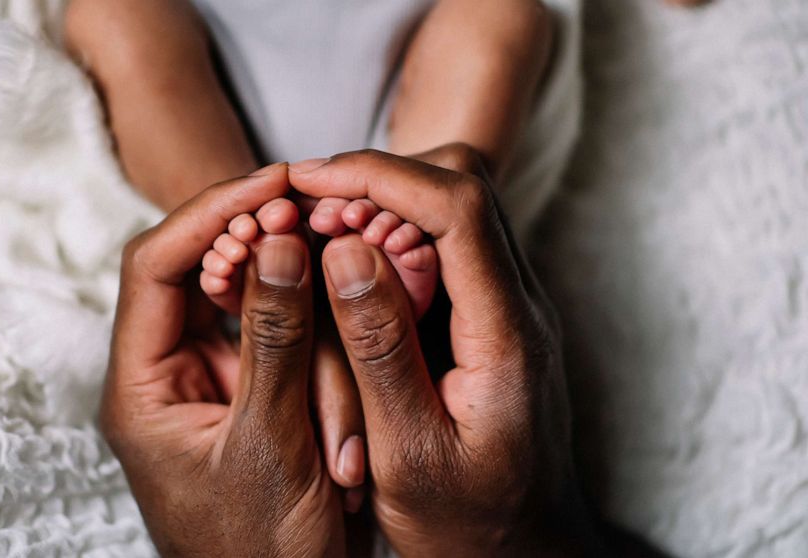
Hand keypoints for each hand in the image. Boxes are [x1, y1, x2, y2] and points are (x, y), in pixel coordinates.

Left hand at [101, 164, 344, 555]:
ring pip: (256, 304)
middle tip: (319, 212)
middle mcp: (172, 375)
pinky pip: (286, 340)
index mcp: (144, 387)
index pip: (155, 267)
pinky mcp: (258, 394)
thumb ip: (274, 341)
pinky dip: (319, 332)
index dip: (210, 213)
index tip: (273, 182)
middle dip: (264, 247)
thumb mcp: (270, 445)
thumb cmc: (262, 553)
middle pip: (206, 273)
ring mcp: (217, 383)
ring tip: (342, 294)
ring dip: (305, 306)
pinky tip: (350, 320)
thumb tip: (275, 240)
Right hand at [289, 149, 600, 556]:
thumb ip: (380, 350)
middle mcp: (520, 308)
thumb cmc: (469, 526)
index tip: (309, 178)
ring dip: (385, 204)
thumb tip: (349, 252)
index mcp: (506, 336)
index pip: (458, 207)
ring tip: (318, 233)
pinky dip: (393, 237)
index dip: (379, 176)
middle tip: (307, 207)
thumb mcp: (409, 453)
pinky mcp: (490, 321)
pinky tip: (347, 266)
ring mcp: (509, 311)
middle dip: (379, 179)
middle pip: (464, 187)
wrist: (524, 556)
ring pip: (456, 210)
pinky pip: (448, 248)